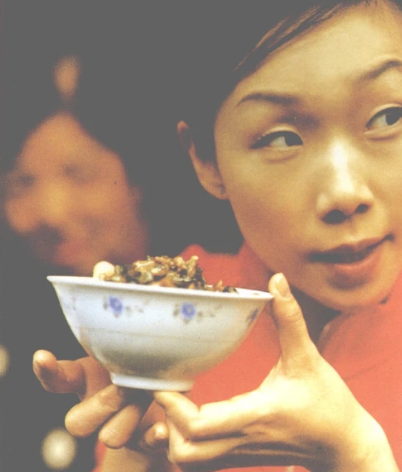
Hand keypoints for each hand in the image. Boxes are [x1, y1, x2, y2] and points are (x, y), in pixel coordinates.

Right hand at [33, 351, 153, 448]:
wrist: (160, 393)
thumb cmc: (136, 362)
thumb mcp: (122, 349)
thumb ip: (112, 341)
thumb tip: (113, 308)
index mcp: (85, 381)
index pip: (57, 379)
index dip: (48, 371)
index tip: (41, 355)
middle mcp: (93, 411)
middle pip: (77, 423)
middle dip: (104, 402)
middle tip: (128, 383)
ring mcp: (116, 429)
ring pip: (110, 438)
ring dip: (131, 415)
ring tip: (150, 394)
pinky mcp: (142, 442)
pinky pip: (143, 445)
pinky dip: (152, 437)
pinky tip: (162, 427)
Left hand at [154, 273, 395, 471]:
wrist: (344, 445)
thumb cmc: (328, 402)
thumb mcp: (308, 357)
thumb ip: (290, 317)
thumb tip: (276, 280)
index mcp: (256, 414)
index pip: (199, 425)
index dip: (173, 407)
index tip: (163, 382)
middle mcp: (243, 439)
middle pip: (185, 452)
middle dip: (167, 423)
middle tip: (170, 391)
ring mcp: (241, 454)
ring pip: (191, 462)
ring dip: (174, 436)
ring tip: (178, 406)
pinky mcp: (243, 457)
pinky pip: (204, 461)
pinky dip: (187, 445)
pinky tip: (189, 420)